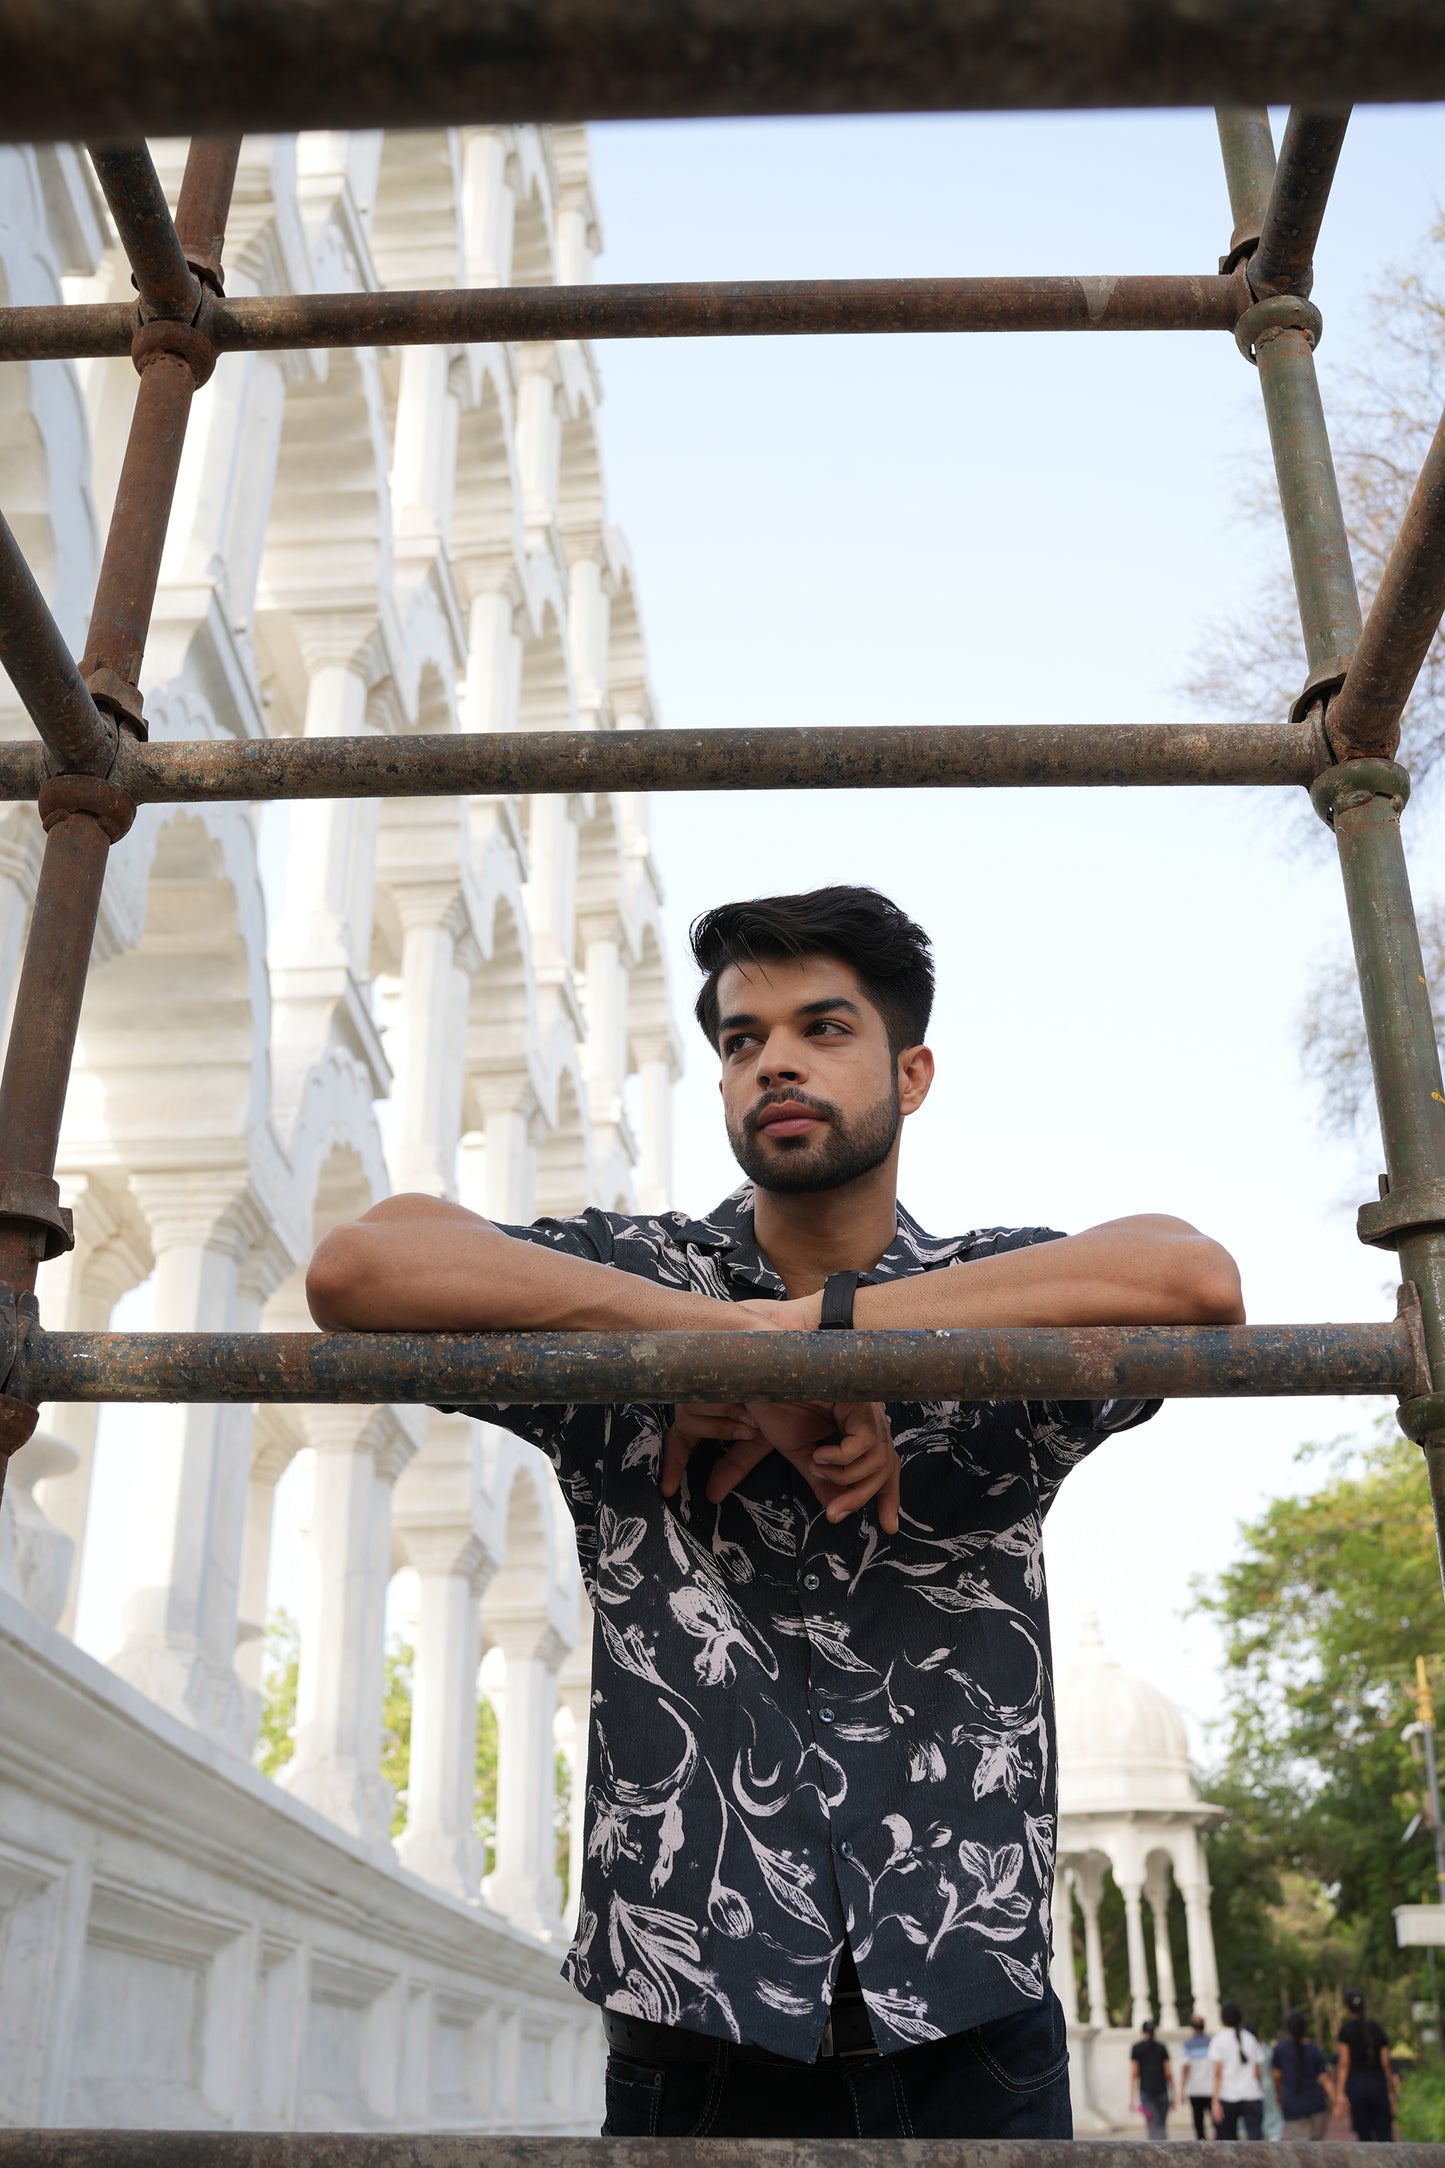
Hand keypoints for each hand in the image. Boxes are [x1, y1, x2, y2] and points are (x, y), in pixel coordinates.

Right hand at [660, 1396, 899, 1531]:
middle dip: (862, 1497)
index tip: (888, 1527)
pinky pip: (864, 1443)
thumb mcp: (802, 1453)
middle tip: (836, 1513)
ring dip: (845, 1477)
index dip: (889, 1495)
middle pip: (885, 1467)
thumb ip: (822, 1480)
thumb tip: (836, 1511)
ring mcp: (867, 1405)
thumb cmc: (777, 1404)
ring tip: (816, 1467)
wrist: (759, 1376)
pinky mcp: (859, 1398)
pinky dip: (841, 1459)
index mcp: (857, 1426)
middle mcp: (868, 1415)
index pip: (886, 1465)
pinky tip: (819, 1455)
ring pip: (878, 1459)